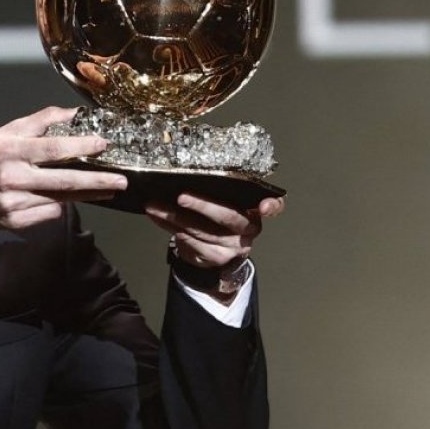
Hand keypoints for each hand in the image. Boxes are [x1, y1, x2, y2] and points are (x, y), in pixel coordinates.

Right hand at [0, 106, 127, 229]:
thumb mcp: (6, 132)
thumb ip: (39, 122)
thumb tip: (72, 114)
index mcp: (9, 151)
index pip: (52, 148)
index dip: (80, 147)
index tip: (103, 145)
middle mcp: (12, 178)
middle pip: (63, 181)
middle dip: (96, 181)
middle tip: (121, 181)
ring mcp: (14, 203)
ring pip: (60, 199)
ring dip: (86, 194)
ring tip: (107, 189)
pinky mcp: (16, 221)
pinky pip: (49, 213)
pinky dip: (59, 205)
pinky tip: (62, 199)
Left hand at [146, 193, 284, 268]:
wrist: (217, 254)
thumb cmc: (221, 220)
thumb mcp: (229, 204)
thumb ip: (223, 191)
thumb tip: (190, 171)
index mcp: (256, 210)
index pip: (275, 206)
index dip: (272, 206)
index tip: (265, 206)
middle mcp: (249, 229)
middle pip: (227, 216)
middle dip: (202, 206)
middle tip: (181, 196)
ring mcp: (234, 246)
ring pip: (202, 230)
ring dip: (174, 216)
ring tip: (155, 205)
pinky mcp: (216, 257)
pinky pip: (189, 241)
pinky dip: (169, 227)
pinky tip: (157, 217)